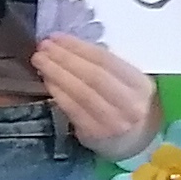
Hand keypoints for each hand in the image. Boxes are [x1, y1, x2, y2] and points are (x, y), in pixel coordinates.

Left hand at [33, 32, 163, 158]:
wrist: (136, 142)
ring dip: (56, 73)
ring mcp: (112, 122)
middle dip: (64, 58)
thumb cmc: (129, 105)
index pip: (106, 61)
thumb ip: (106, 67)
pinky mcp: (94, 135)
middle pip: (92, 76)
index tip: (56, 37)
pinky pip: (71, 109)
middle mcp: (129, 105)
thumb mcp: (129, 83)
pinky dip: (57, 91)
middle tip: (43, 46)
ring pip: (80, 92)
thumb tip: (68, 47)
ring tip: (40, 59)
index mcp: (141, 85)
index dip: (78, 47)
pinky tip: (47, 80)